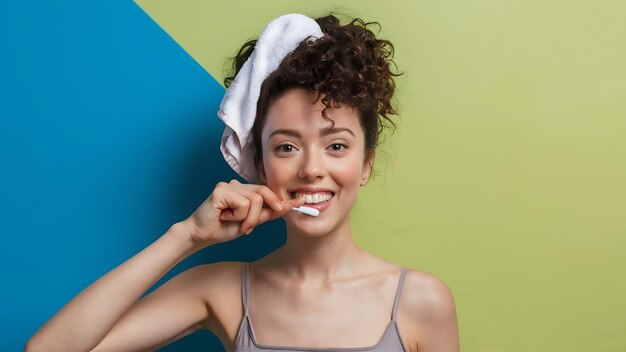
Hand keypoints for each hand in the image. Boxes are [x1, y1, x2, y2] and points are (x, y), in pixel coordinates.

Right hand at [183, 179, 304, 245]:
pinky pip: (243, 204)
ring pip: (255, 200)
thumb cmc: (223, 228)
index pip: (268, 191)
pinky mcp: (221, 190)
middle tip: (249, 228)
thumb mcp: (250, 222)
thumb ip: (267, 214)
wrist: (201, 235)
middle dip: (261, 214)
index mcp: (244, 191)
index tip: (301, 202)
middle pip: (264, 194)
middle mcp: (237, 185)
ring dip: (248, 219)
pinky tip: (224, 217)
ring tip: (235, 224)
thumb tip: (287, 206)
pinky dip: (238, 216)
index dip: (283, 198)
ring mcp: (228, 185)